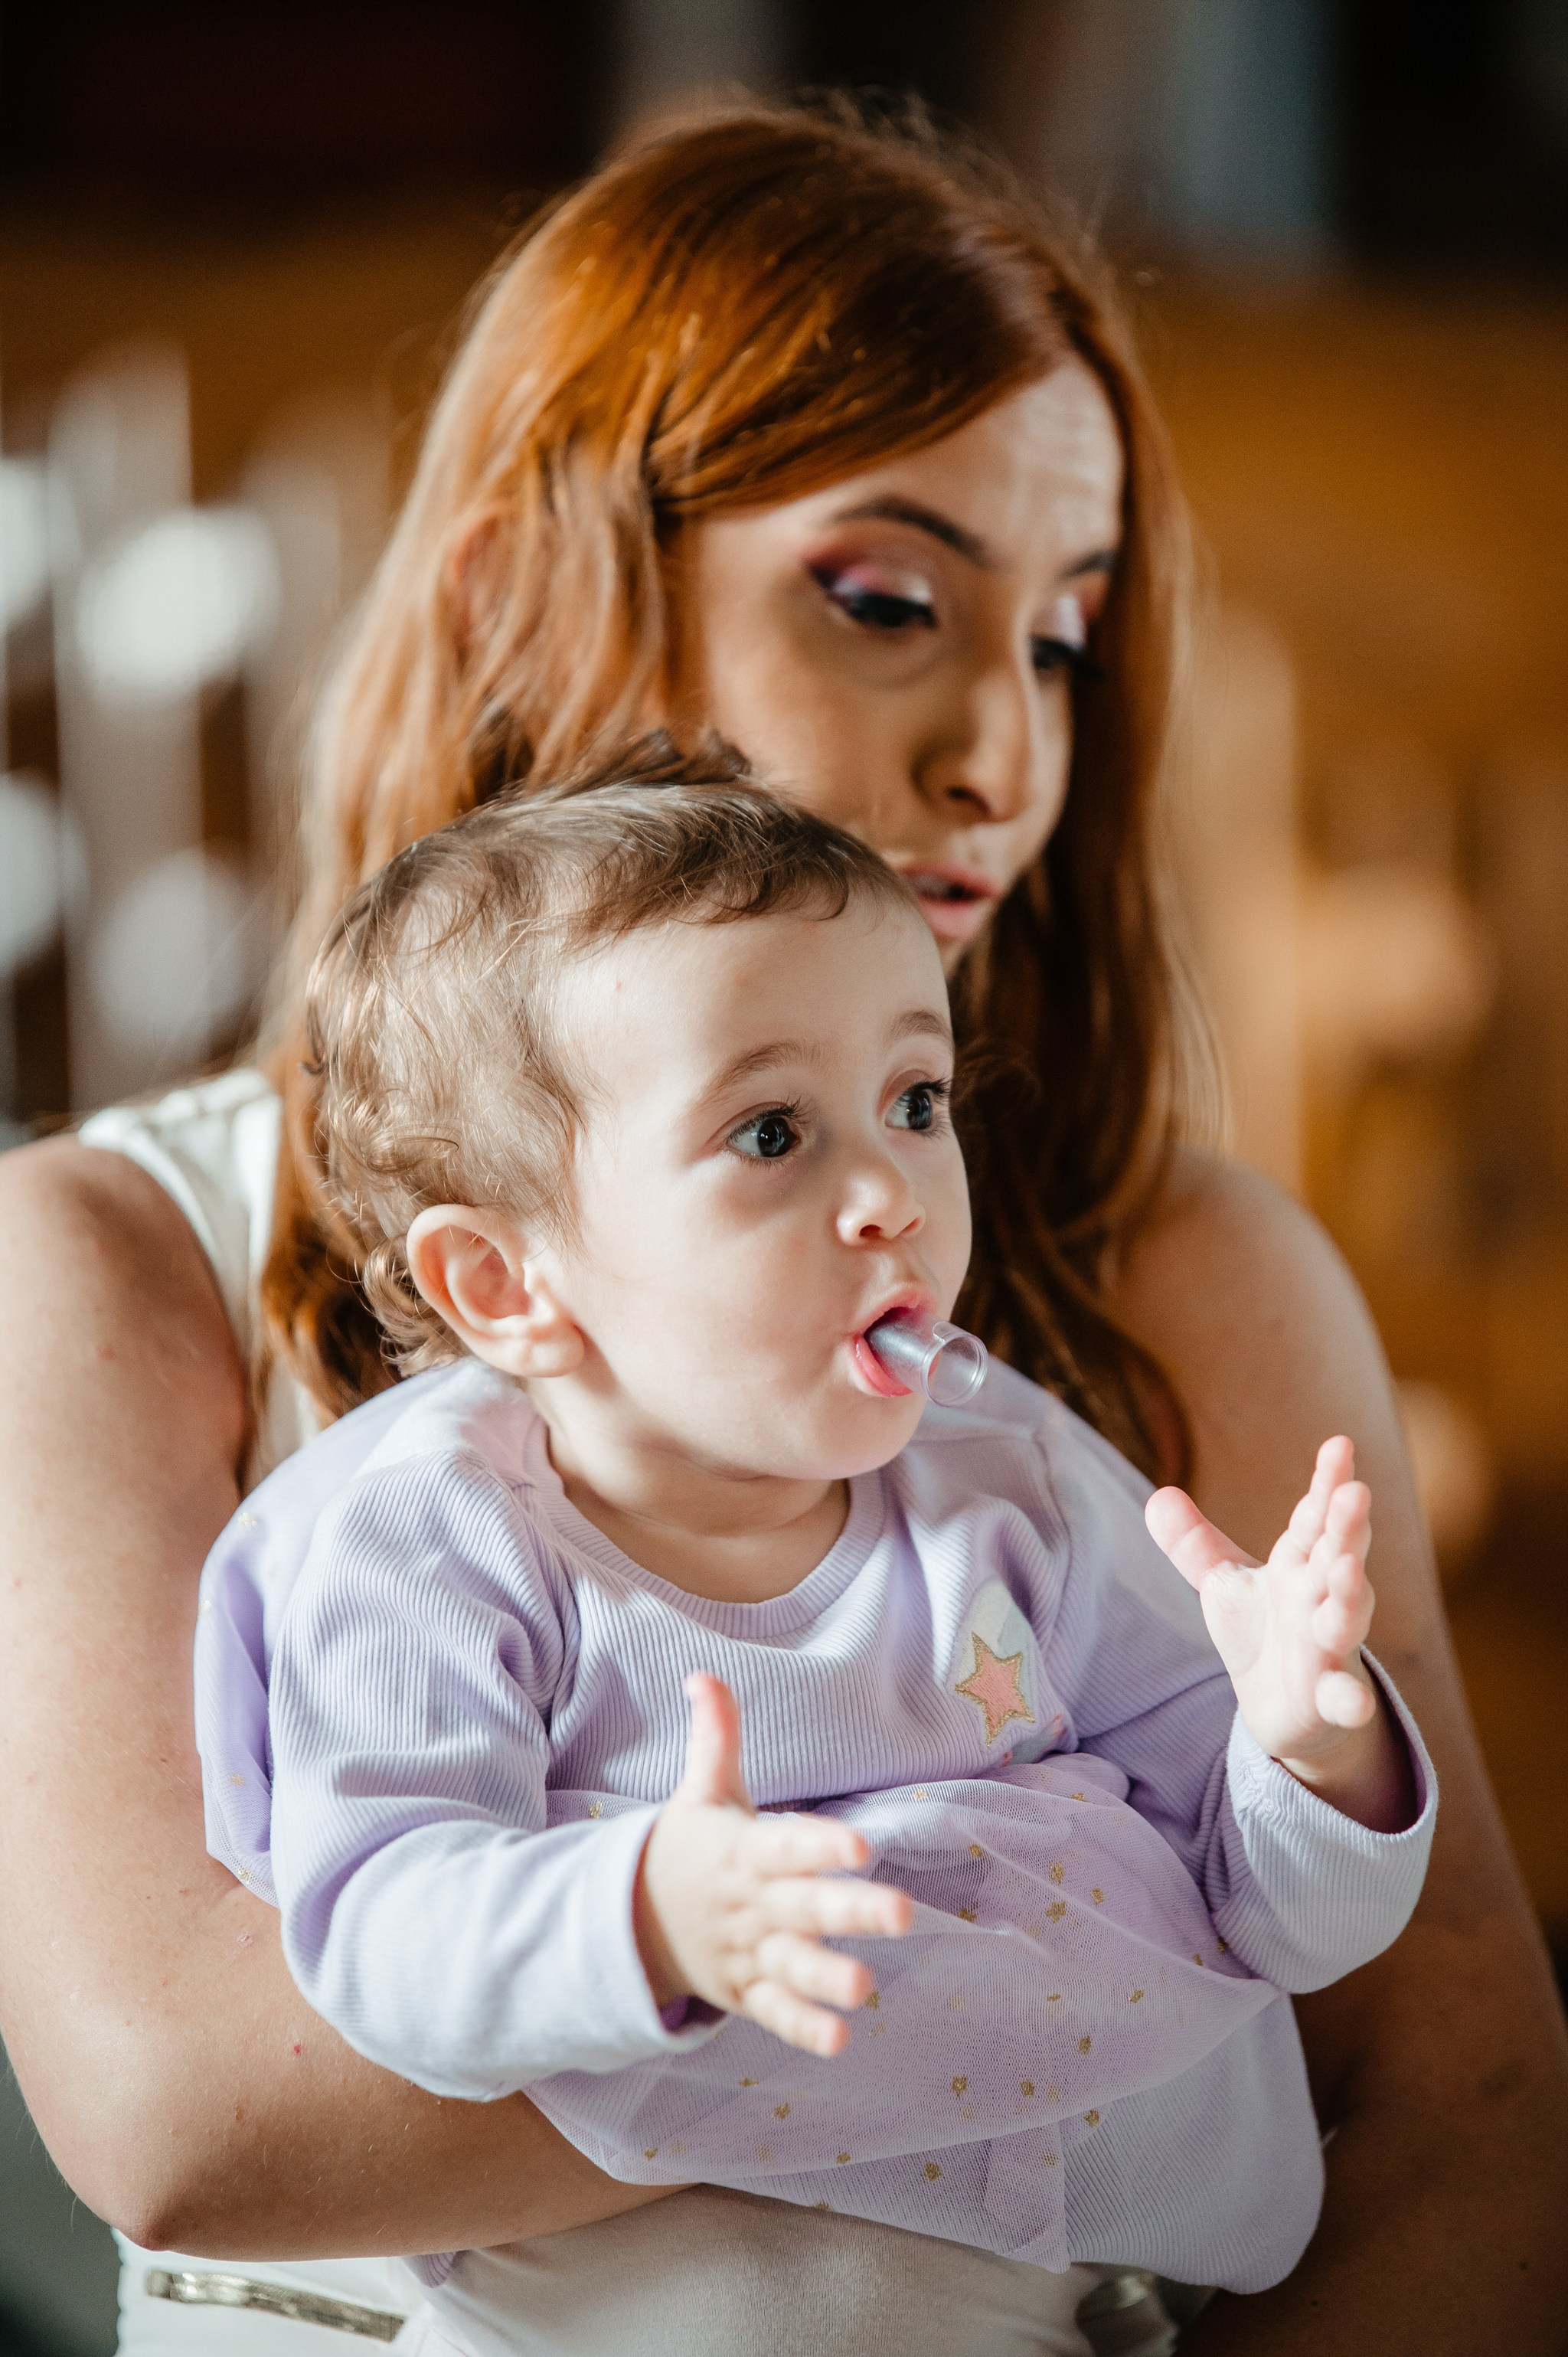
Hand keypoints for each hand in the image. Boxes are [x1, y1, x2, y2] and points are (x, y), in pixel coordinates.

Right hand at [635, 1673, 913, 2057]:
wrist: (633, 1919)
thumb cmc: (689, 1846)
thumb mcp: (700, 1791)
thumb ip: (715, 1736)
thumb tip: (703, 1674)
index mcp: (745, 1851)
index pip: (787, 1845)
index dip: (823, 1845)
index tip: (863, 1844)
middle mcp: (751, 1905)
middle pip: (804, 1908)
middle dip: (850, 1912)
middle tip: (904, 1914)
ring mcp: (748, 1952)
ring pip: (792, 1967)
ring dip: (827, 1979)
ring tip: (867, 1988)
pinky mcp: (746, 1992)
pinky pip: (774, 2014)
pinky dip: (802, 2029)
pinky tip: (839, 2039)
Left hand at [1146, 1438, 1414, 1831]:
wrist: (1280, 1708)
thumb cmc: (1261, 1632)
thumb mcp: (1224, 1584)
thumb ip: (1194, 1544)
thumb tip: (1158, 1496)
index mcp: (1297, 1564)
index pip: (1313, 1517)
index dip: (1326, 1481)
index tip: (1339, 1445)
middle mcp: (1319, 1597)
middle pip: (1336, 1555)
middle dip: (1346, 1525)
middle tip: (1355, 1491)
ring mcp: (1328, 1647)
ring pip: (1345, 1618)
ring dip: (1350, 1595)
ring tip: (1346, 1569)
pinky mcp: (1327, 1697)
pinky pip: (1343, 1698)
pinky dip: (1351, 1700)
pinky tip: (1356, 1704)